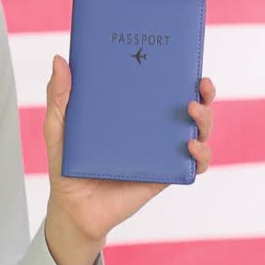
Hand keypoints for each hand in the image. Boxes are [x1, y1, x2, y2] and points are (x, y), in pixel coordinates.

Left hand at [43, 54, 215, 243]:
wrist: (73, 207)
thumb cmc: (66, 164)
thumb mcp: (58, 126)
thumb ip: (58, 96)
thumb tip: (59, 59)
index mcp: (130, 109)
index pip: (159, 84)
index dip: (176, 70)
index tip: (181, 57)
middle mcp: (151, 127)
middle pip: (188, 105)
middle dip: (203, 92)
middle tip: (200, 84)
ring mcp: (161, 150)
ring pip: (198, 131)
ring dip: (205, 119)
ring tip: (192, 111)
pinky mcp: (165, 174)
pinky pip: (194, 165)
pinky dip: (202, 155)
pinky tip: (191, 146)